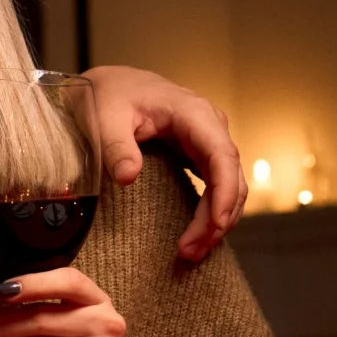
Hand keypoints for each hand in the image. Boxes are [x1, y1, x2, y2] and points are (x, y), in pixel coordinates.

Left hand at [81, 65, 245, 261]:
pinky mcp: (198, 154)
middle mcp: (209, 127)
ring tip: (192, 251)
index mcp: (193, 113)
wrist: (109, 85)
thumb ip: (116, 145)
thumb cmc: (109, 95)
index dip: (224, 193)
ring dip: (216, 221)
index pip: (222, 156)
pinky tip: (197, 236)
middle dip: (218, 218)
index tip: (216, 224)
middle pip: (231, 178)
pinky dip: (210, 212)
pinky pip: (216, 186)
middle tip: (191, 251)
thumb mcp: (105, 117)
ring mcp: (207, 141)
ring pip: (228, 186)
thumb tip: (128, 176)